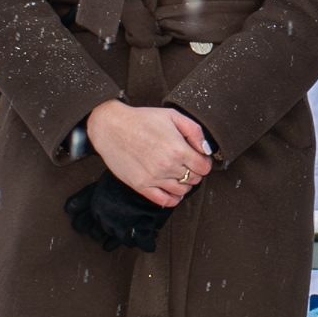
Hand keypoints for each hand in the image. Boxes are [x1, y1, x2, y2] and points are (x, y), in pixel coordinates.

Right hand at [87, 100, 212, 206]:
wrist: (111, 126)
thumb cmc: (141, 119)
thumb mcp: (172, 115)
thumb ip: (194, 131)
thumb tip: (206, 149)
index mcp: (178, 149)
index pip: (204, 167)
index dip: (204, 162)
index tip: (198, 158)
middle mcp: (168, 166)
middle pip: (195, 179)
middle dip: (194, 171)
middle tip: (187, 163)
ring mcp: (154, 178)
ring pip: (182, 191)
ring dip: (184, 184)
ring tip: (178, 174)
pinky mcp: (141, 186)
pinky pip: (164, 201)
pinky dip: (173, 198)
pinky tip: (172, 190)